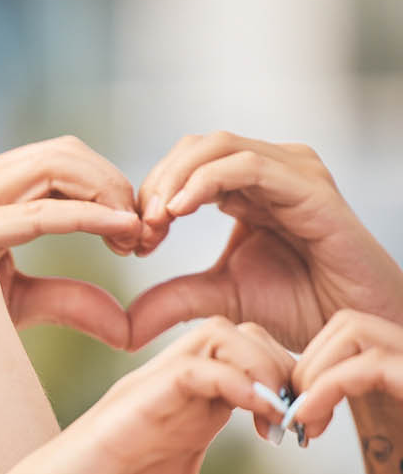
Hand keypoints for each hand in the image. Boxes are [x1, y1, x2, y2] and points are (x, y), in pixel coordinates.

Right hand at [0, 135, 141, 347]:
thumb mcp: (18, 302)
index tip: (138, 234)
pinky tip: (123, 234)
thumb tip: (126, 328)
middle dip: (117, 184)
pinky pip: (43, 213)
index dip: (110, 184)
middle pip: (65, 151)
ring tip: (133, 241)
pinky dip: (93, 216)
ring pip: (58, 164)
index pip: (60, 156)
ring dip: (110, 195)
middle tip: (146, 236)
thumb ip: (69, 300)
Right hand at [0, 317, 306, 473]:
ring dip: (267, 365)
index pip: (250, 362)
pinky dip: (239, 381)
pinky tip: (261, 417)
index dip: (291, 385)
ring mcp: (148, 394)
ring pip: (220, 334)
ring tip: (283, 415)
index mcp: (188, 415)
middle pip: (242, 334)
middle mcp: (169, 393)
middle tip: (302, 422)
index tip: (306, 435)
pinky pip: (192, 367)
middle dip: (287, 366)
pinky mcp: (130, 406)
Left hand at [130, 133, 402, 349]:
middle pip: (194, 147)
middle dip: (156, 183)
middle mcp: (270, 168)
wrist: (351, 327)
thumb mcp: (219, 299)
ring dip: (173, 181)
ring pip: (215, 146)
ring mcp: (292, 171)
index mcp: (247, 186)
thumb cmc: (297, 307)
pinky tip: (177, 212)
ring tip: (153, 222)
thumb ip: (172, 299)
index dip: (150, 193)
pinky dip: (203, 182)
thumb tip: (122, 325)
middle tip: (137, 230)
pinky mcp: (309, 186)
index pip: (184, 163)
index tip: (132, 240)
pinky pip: (246, 166)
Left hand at [284, 311, 402, 473]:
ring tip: (305, 419)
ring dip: (315, 367)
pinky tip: (308, 423)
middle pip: (346, 323)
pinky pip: (372, 362)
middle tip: (293, 418)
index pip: (350, 343)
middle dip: (306, 362)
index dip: (309, 374)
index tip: (295, 425)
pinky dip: (326, 388)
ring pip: (353, 326)